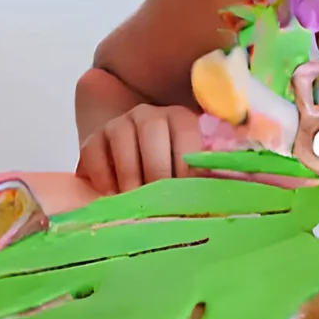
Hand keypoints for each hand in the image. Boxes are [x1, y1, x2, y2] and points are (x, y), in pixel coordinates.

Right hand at [76, 103, 203, 194]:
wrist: (131, 169)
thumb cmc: (168, 175)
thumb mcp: (188, 171)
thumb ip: (204, 173)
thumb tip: (225, 184)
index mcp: (180, 118)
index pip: (186, 131)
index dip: (187, 162)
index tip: (188, 193)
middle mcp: (149, 115)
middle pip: (153, 130)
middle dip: (157, 169)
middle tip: (159, 200)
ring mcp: (118, 124)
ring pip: (122, 137)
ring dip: (130, 174)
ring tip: (135, 203)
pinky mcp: (92, 140)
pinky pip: (94, 153)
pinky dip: (103, 177)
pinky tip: (112, 197)